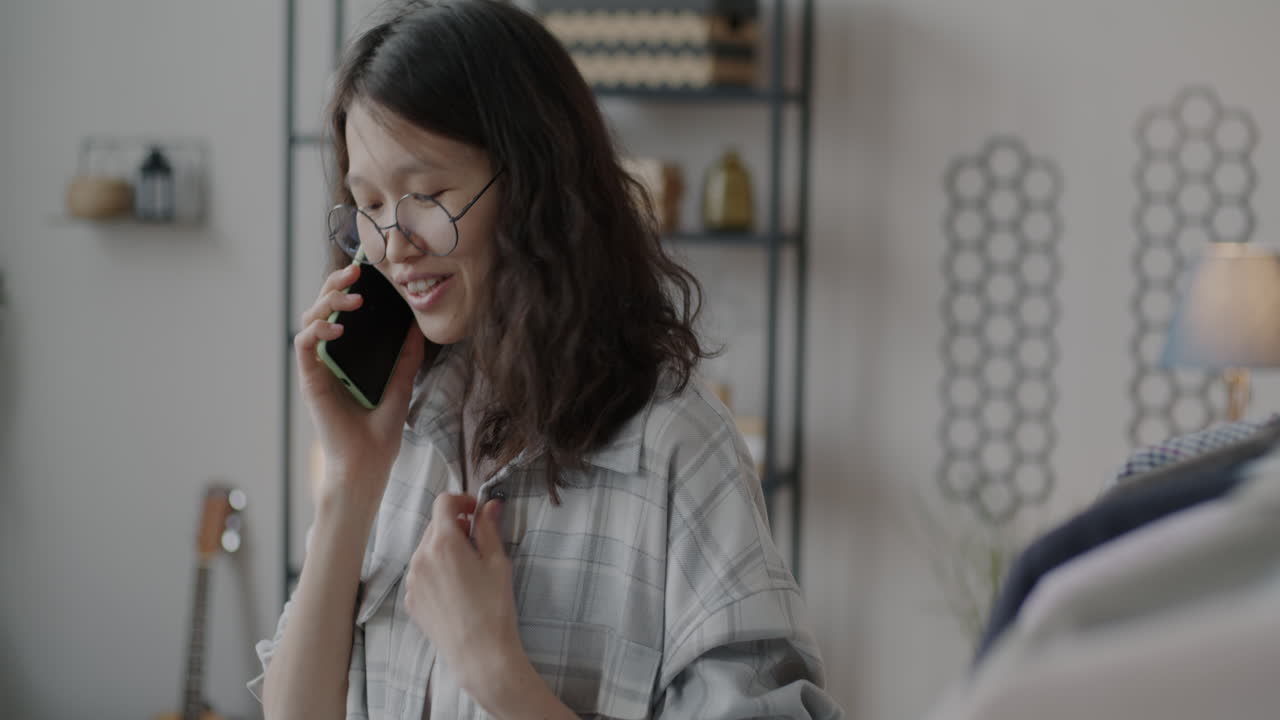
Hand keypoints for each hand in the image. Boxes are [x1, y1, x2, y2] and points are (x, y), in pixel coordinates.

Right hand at [294, 263, 425, 508]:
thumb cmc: (381, 431)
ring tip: (353, 299)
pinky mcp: (309, 380)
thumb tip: (418, 327)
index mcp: (347, 356)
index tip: (366, 270)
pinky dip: (316, 329)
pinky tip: (337, 328)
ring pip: (309, 319)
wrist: (368, 463)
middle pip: (322, 307)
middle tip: (356, 270)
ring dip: (328, 302)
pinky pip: (303, 344)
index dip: (347, 287)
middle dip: (335, 283)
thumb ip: (406, 357)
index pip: (341, 311)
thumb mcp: (402, 385)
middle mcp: (328, 358)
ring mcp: (317, 367)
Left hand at [405, 494, 527, 709]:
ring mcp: (412, 580)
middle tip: (478, 543)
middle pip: (434, 526)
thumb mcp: (498, 562)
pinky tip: (455, 589)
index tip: (476, 512)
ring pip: (426, 550)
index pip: (444, 502)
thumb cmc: (494, 606)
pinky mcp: (410, 599)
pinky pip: (421, 573)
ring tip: (467, 570)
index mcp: (444, 542)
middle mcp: (421, 557)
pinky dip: (436, 571)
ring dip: (444, 549)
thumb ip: (489, 528)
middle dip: (455, 526)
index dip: (462, 501)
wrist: (478, 653)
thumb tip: (489, 505)